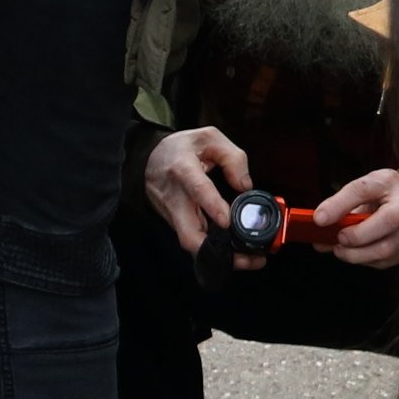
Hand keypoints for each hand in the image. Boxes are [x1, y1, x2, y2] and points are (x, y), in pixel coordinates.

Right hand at [148, 127, 250, 257]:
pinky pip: (195, 239)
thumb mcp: (209, 138)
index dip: (211, 205)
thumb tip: (245, 186)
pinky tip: (234, 253)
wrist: (148, 159)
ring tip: (249, 260)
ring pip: (193, 244)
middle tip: (246, 257)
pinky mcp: (176, 224)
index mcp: (183, 169)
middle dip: (216, 251)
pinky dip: (214, 249)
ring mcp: (173, 215)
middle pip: (188, 234)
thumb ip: (233, 158)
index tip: (226, 220)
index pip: (196, 189)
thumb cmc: (180, 149)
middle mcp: (176, 198)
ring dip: (220, 256)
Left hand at [316, 167, 398, 268]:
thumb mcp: (366, 186)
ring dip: (356, 254)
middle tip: (335, 239)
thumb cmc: (387, 192)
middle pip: (385, 224)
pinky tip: (356, 253)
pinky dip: (365, 260)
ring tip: (340, 249)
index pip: (364, 191)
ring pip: (385, 250)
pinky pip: (386, 261)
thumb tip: (319, 221)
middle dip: (353, 237)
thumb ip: (341, 202)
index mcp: (393, 185)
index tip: (319, 219)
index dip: (340, 205)